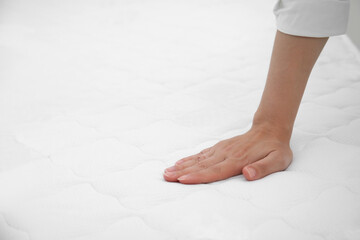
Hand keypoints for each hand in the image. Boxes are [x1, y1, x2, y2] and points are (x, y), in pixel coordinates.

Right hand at [163, 126, 292, 183]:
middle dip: (182, 172)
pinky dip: (189, 159)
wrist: (270, 129)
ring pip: (198, 159)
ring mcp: (221, 150)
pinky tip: (179, 162)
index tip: (183, 180)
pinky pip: (201, 154)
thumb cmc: (275, 149)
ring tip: (167, 172)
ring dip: (182, 166)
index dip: (198, 176)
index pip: (215, 171)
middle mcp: (226, 154)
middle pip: (201, 165)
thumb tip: (248, 174)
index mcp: (238, 160)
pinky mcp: (219, 147)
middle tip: (166, 177)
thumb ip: (263, 168)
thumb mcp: (277, 160)